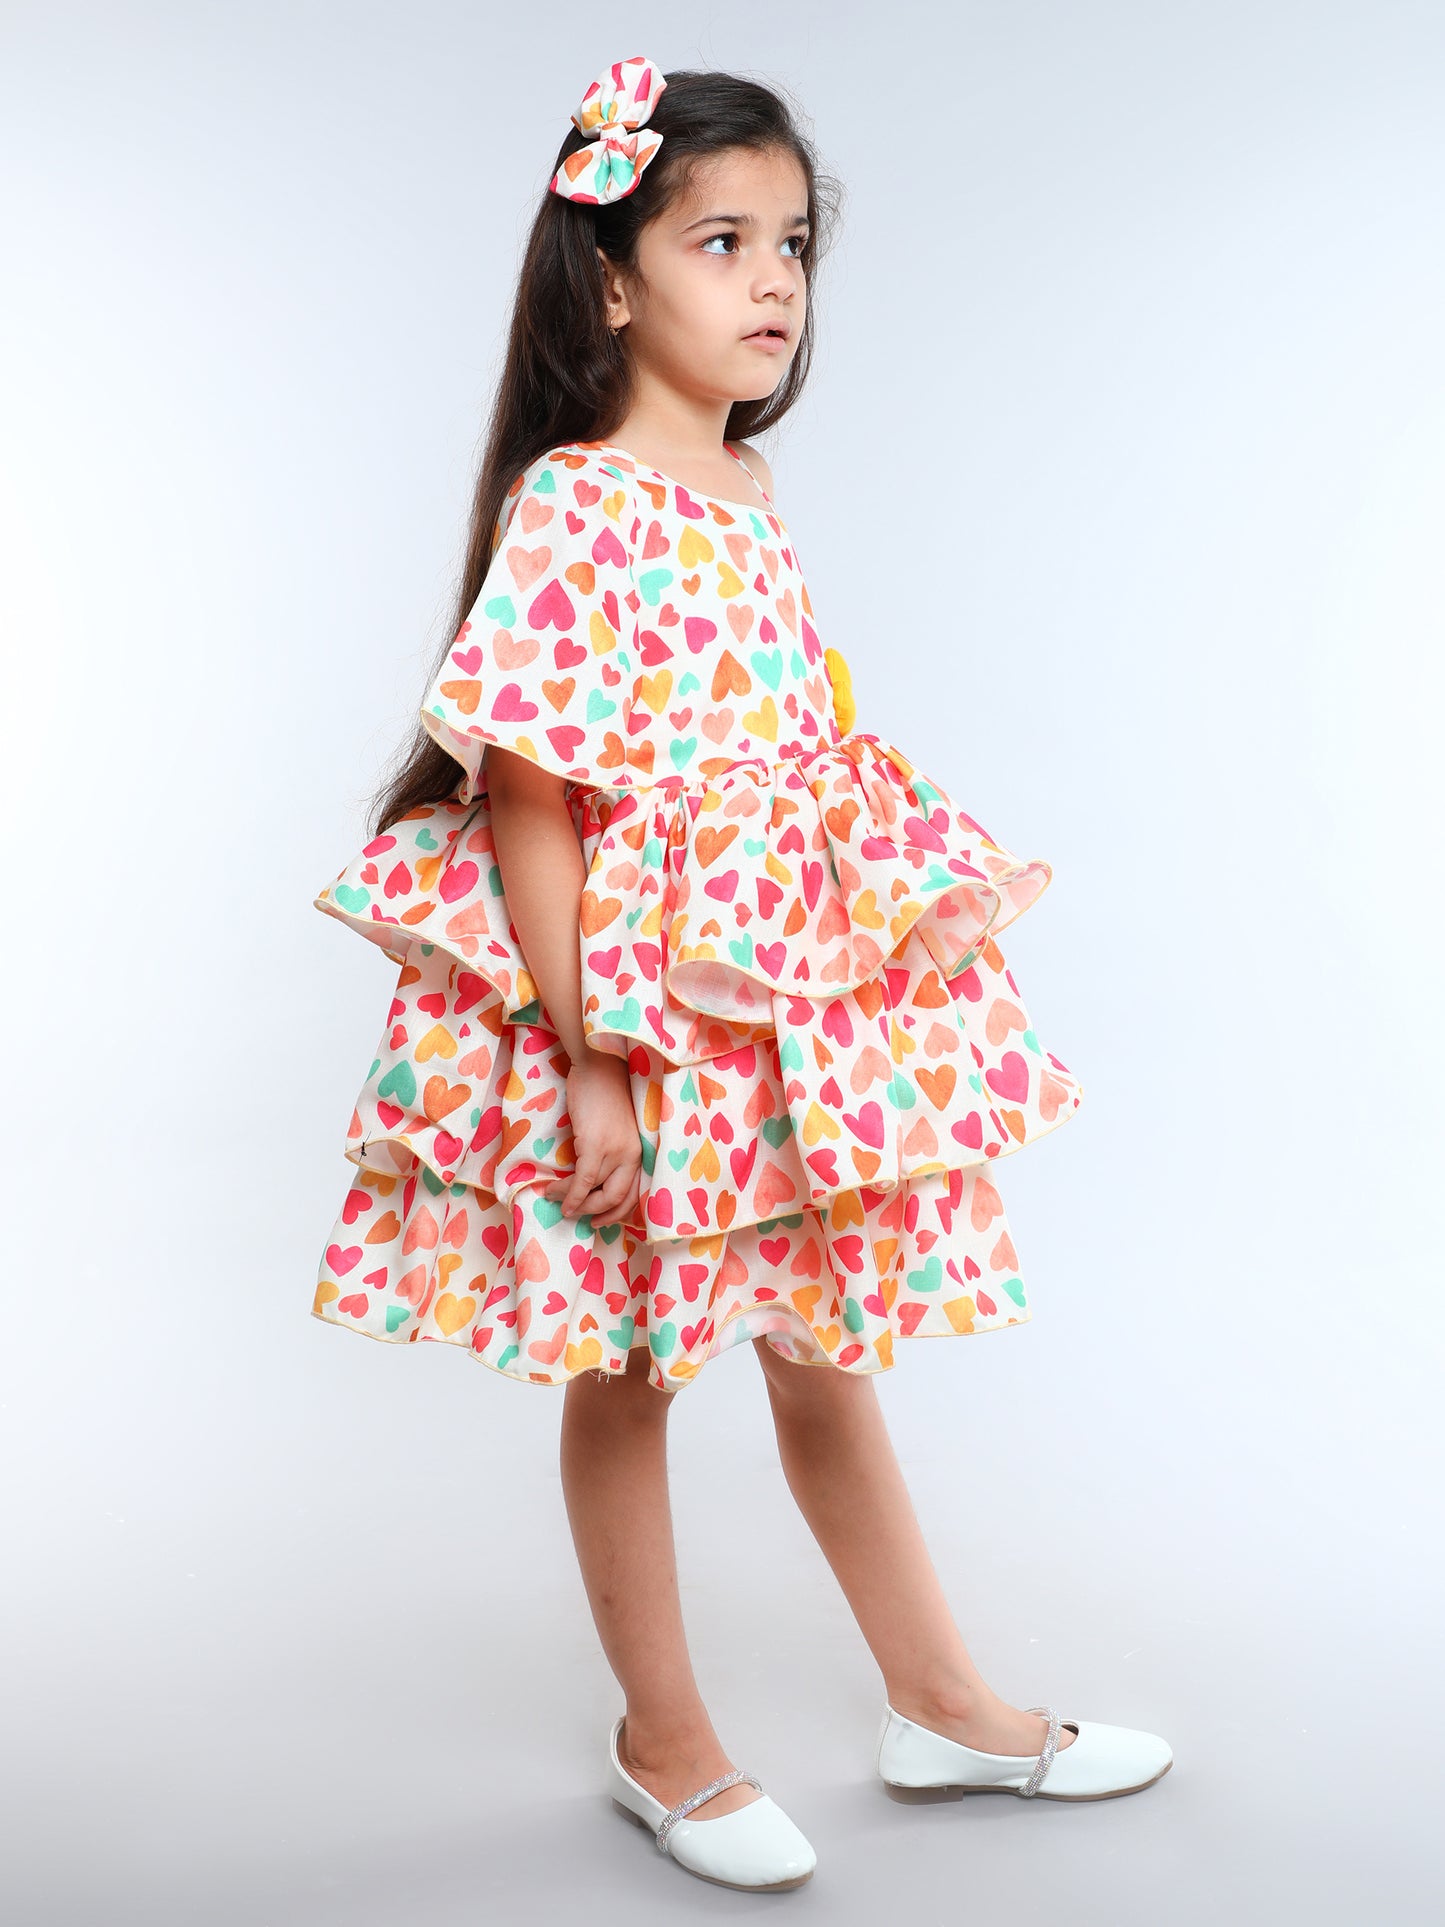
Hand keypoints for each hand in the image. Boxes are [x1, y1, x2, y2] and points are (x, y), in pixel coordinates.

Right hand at [543, 1056, 642, 1227]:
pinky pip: (583, 1180)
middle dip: (595, 1213)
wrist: (599, 1067)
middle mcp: (632, 1155)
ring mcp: (615, 1151)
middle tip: (576, 1215)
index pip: (634, 1195)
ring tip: (555, 1199)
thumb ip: (611, 1153)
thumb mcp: (615, 1130)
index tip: (601, 1221)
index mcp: (639, 1153)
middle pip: (617, 1199)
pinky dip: (569, 1194)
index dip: (617, 1213)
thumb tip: (590, 1180)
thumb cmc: (603, 1095)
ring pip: (596, 1192)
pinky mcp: (595, 1145)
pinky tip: (556, 1196)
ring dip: (574, 1202)